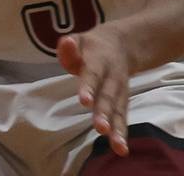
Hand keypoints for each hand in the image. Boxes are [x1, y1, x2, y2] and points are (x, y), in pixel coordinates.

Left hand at [59, 25, 131, 156]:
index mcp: (99, 61)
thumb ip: (69, 46)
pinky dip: (122, 132)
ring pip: (119, 110)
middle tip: (100, 128)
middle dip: (104, 113)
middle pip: (108, 96)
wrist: (122, 45)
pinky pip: (123, 117)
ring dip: (117, 128)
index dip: (89, 87)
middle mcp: (112, 78)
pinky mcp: (123, 101)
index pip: (93, 74)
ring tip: (117, 146)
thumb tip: (66, 43)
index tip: (84, 102)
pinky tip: (120, 148)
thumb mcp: (78, 40)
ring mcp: (120, 91)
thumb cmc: (91, 47)